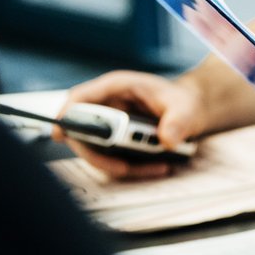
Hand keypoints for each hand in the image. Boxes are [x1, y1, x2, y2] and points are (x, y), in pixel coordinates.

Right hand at [54, 71, 207, 178]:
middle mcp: (108, 106)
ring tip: (156, 167)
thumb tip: (167, 140)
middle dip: (97, 153)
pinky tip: (157, 167)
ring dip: (119, 165)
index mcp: (117, 87)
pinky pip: (113, 159)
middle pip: (82, 130)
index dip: (66, 115)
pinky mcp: (117, 142)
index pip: (81, 97)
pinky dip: (132, 168)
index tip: (60, 134)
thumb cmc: (184, 102)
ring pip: (97, 150)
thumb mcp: (186, 108)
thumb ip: (178, 122)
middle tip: (122, 167)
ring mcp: (110, 125)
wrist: (193, 112)